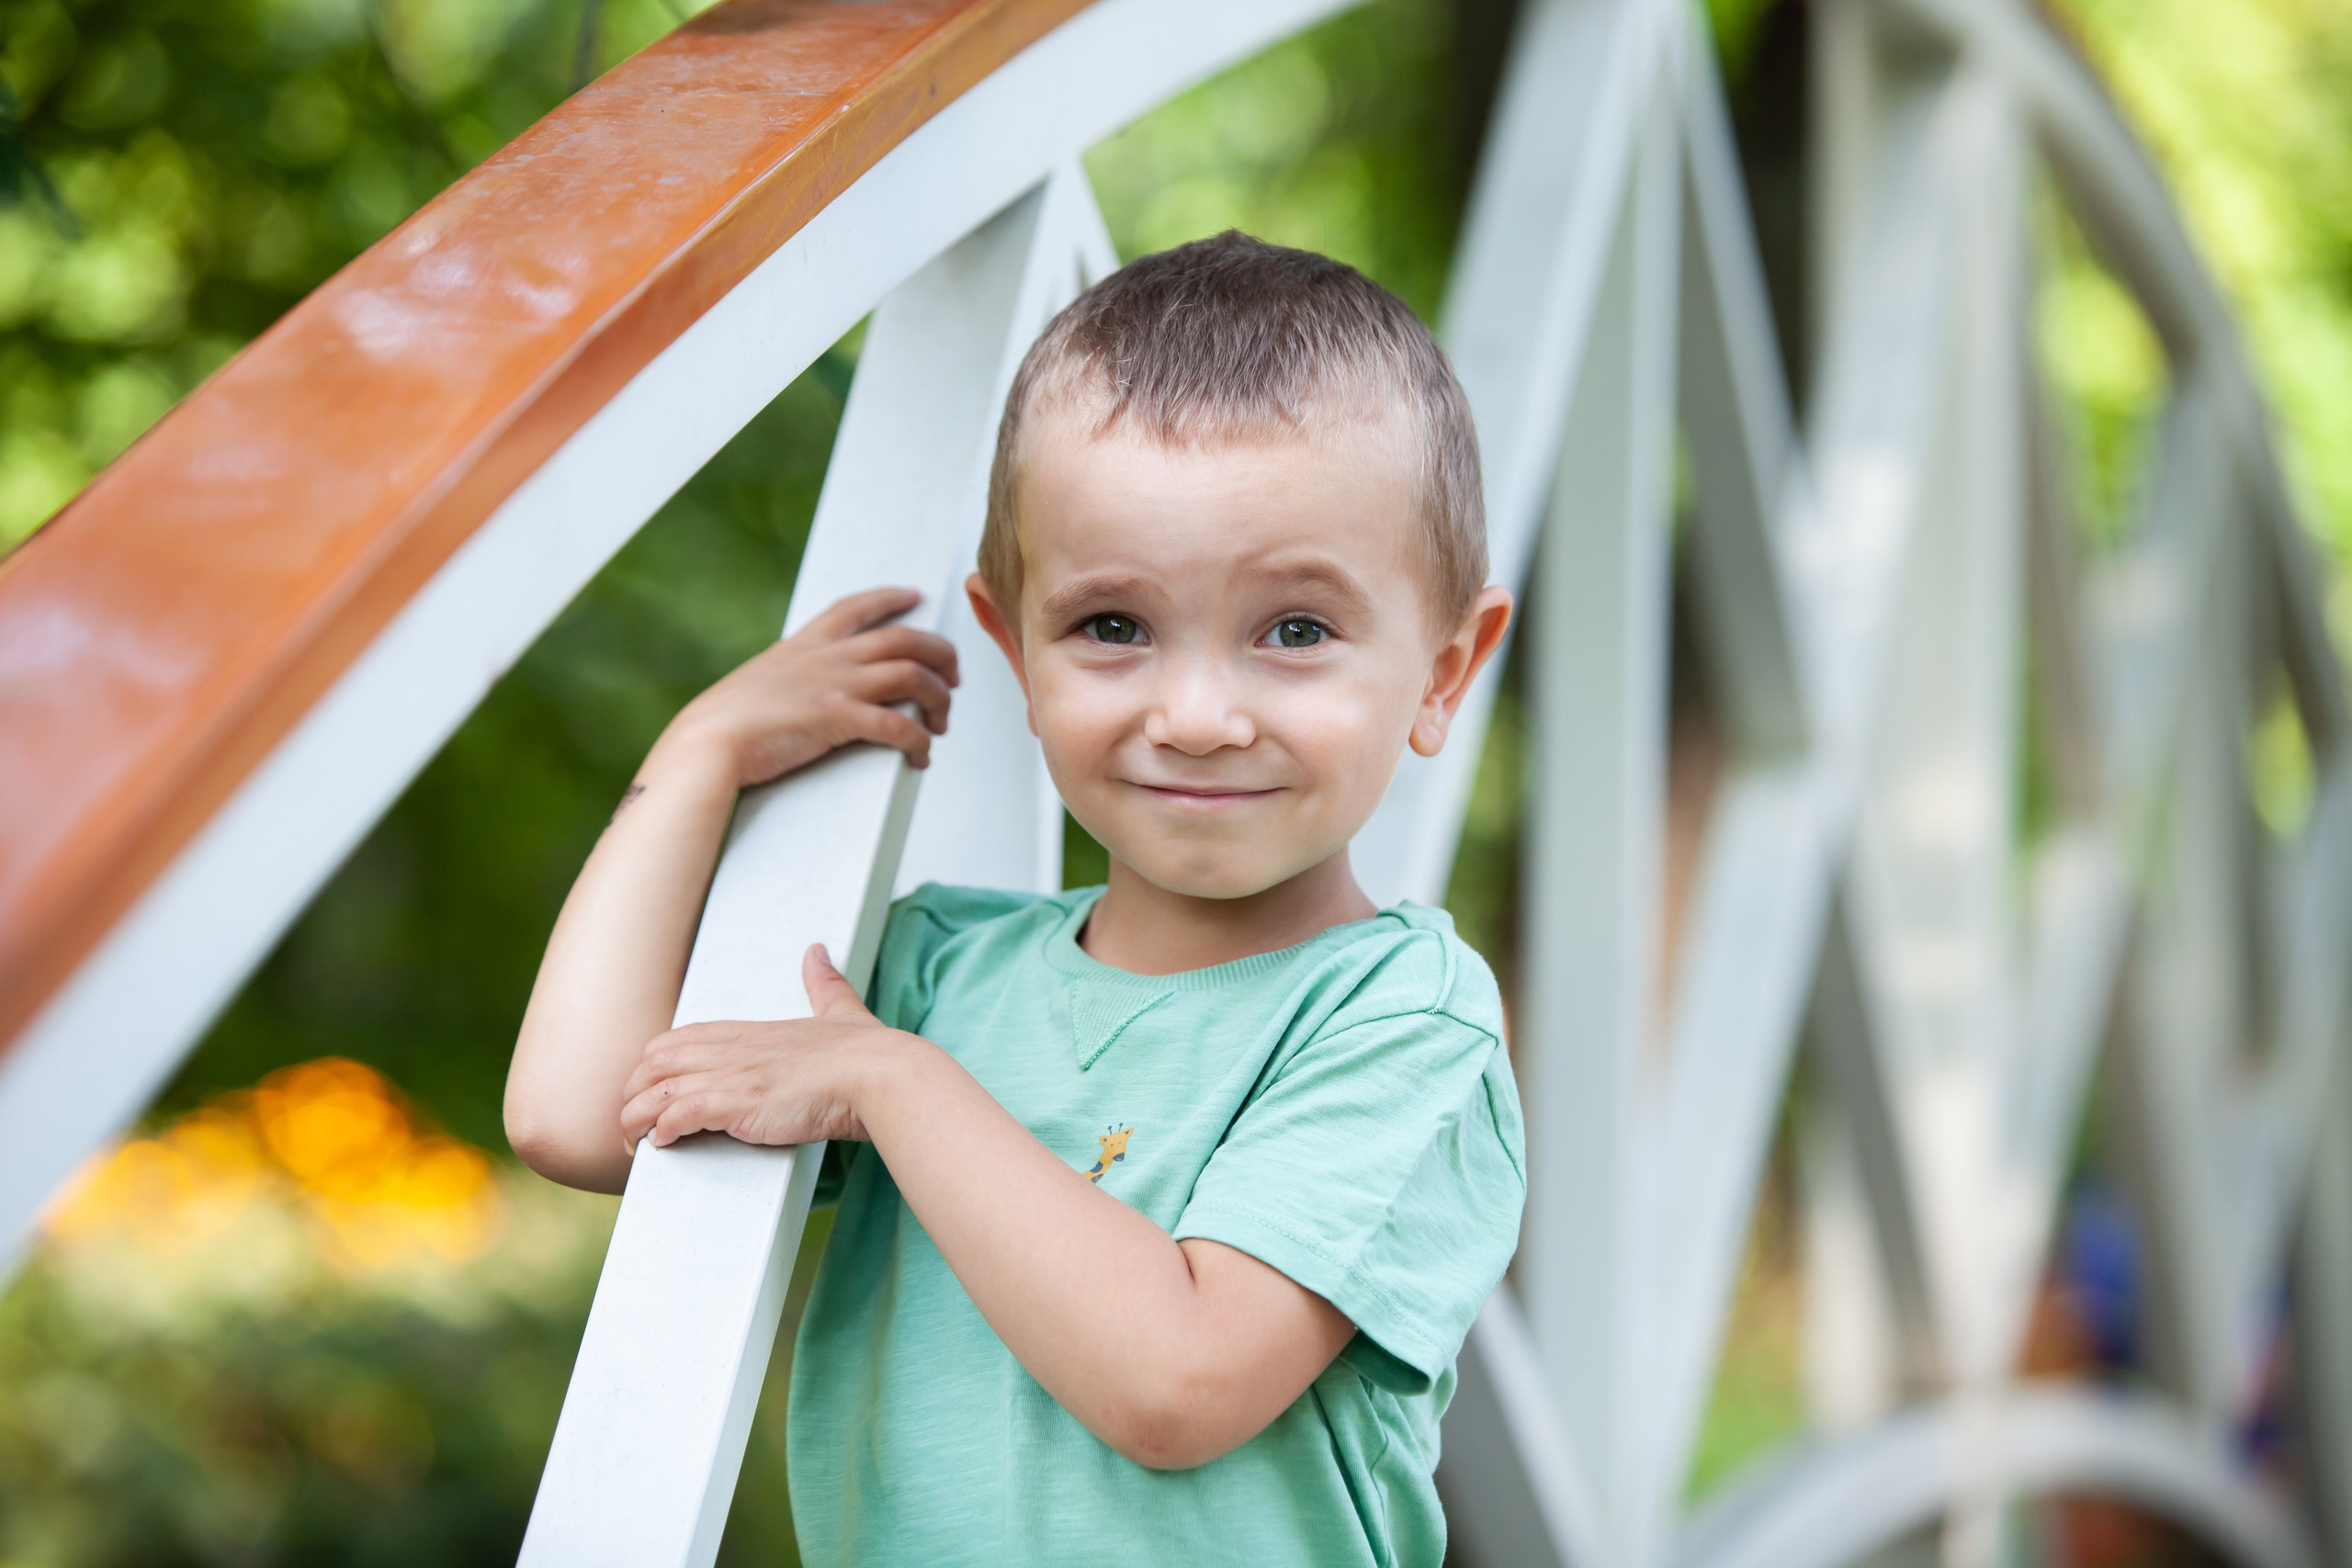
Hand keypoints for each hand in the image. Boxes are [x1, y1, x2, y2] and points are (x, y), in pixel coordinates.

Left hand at [619, 945, 917, 1153]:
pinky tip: (661, 1143)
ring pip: (657, 1091)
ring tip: (633, 1143)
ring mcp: (733, 1075)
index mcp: (751, 1031)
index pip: (680, 1039)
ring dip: (636, 1118)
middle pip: (656, 1062)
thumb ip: (825, 983)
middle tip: (631, 1120)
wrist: (879, 1075)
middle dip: (634, 1091)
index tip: (650, 1087)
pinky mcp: (738, 1104)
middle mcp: (734, 1050)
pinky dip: (662, 1129)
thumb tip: (818, 952)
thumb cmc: (866, 1053)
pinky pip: (679, 1114)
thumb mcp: (841, 1010)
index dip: (655, 1064)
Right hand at [651, 586, 959, 790]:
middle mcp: (828, 657)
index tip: (915, 596)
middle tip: (954, 677)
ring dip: (939, 699)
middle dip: (941, 654)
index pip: (857, 607)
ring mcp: (836, 685)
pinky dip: (919, 742)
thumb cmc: (726, 722)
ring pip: (913, 675)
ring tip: (942, 722)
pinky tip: (921, 756)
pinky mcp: (840, 720)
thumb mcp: (761, 682)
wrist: (709, 741)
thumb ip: (789, 678)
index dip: (891, 598)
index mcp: (807, 644)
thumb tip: (801, 693)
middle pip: (905, 638)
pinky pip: (898, 726)